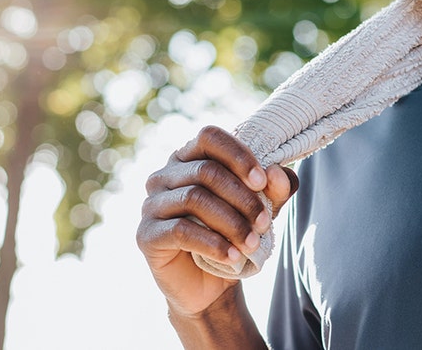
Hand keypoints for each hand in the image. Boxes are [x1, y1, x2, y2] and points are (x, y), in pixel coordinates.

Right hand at [137, 126, 297, 317]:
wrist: (210, 284)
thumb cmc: (233, 235)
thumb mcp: (262, 209)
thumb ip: (275, 188)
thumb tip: (276, 172)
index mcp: (189, 158)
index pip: (209, 137)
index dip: (237, 155)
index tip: (262, 182)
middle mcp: (164, 175)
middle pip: (206, 171)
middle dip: (242, 198)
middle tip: (264, 223)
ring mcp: (151, 204)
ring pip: (194, 199)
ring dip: (231, 222)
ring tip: (252, 243)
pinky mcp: (146, 235)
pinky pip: (180, 231)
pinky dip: (213, 244)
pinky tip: (233, 256)